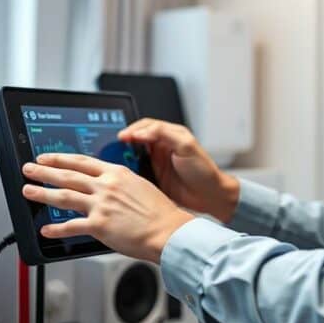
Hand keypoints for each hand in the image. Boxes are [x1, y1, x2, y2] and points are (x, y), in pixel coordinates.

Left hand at [20, 153, 193, 262]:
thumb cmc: (160, 212)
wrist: (168, 230)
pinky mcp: (99, 225)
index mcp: (117, 173)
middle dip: (44, 171)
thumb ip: (121, 183)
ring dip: (42, 193)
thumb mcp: (141, 185)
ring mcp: (101, 205)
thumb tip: (109, 185)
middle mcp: (106, 186)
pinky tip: (45, 230)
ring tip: (28, 191)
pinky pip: (71, 227)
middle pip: (68, 174)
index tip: (48, 157)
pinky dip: (56, 229)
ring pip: (64, 196)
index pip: (82, 161)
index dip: (62, 158)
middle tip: (29, 168)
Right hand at [118, 119, 239, 222]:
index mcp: (169, 135)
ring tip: (115, 161)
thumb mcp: (186, 145)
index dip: (132, 129)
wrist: (210, 196)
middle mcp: (161, 148)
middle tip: (113, 148)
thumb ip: (164, 134)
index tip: (122, 137)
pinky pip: (136, 172)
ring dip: (124, 158)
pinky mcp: (152, 178)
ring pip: (133, 156)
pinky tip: (124, 176)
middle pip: (135, 140)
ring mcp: (156, 163)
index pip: (145, 126)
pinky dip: (128, 173)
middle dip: (123, 143)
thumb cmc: (204, 170)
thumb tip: (141, 132)